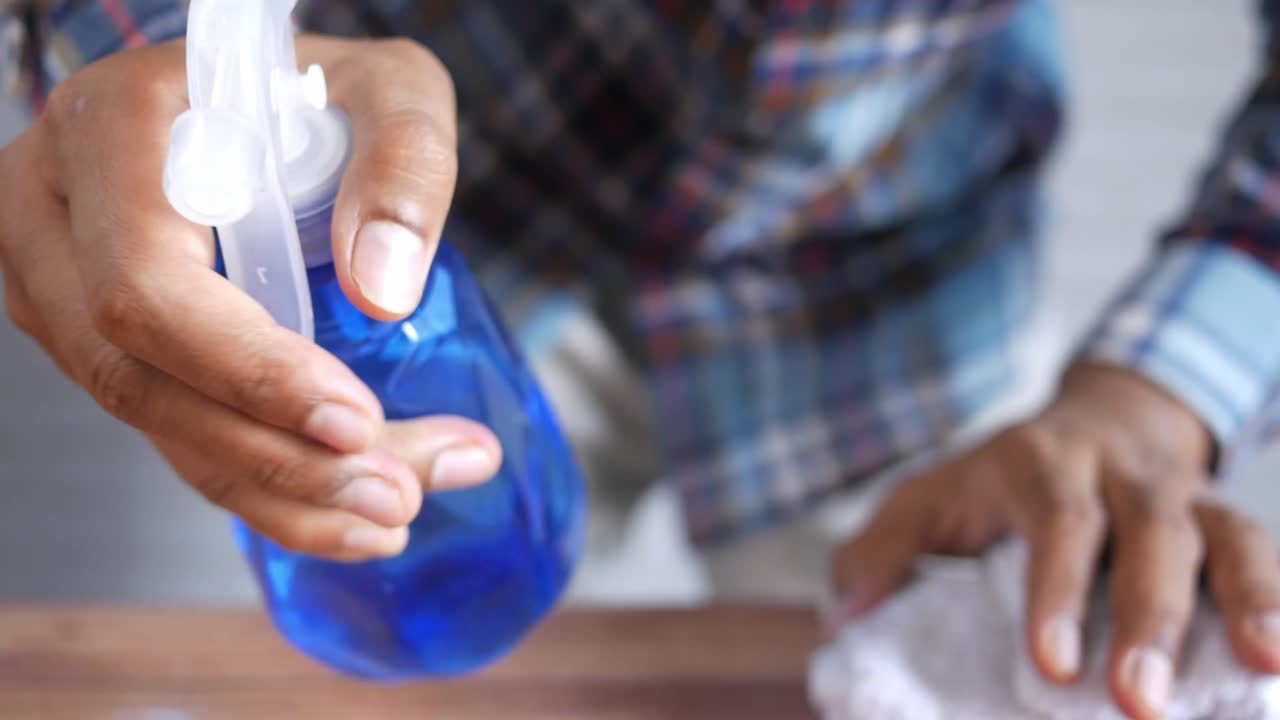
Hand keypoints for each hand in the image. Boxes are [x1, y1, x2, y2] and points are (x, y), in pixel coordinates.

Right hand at [0, 37, 499, 560]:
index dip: (249, 372)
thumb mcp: (390, 90)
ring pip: (154, 422)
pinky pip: (169, 427)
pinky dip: (260, 483)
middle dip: (277, 458)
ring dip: (279, 490)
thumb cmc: (323, 92)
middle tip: (397, 497)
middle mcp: (58, 213)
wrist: (264, 106)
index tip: (358, 423)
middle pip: (139, 376)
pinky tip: (343, 512)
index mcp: (113, 133)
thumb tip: (384, 293)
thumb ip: (403, 165)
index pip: (148, 285)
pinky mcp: (99, 337)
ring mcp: (63, 283)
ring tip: (391, 515)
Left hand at [832, 364, 1279, 719]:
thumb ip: (885, 545)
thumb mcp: (934, 495)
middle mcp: (1125, 475)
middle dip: (1149, 619)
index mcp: (1044, 464)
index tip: (1051, 665)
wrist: (1106, 416)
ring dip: (1252, 602)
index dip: (1056, 592)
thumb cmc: (1005, 477)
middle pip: (1151, 535)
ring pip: (1232, 538)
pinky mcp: (1233, 523)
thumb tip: (844, 613)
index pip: (1057, 524)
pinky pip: (1269, 556)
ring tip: (1262, 667)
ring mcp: (1190, 497)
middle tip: (1137, 703)